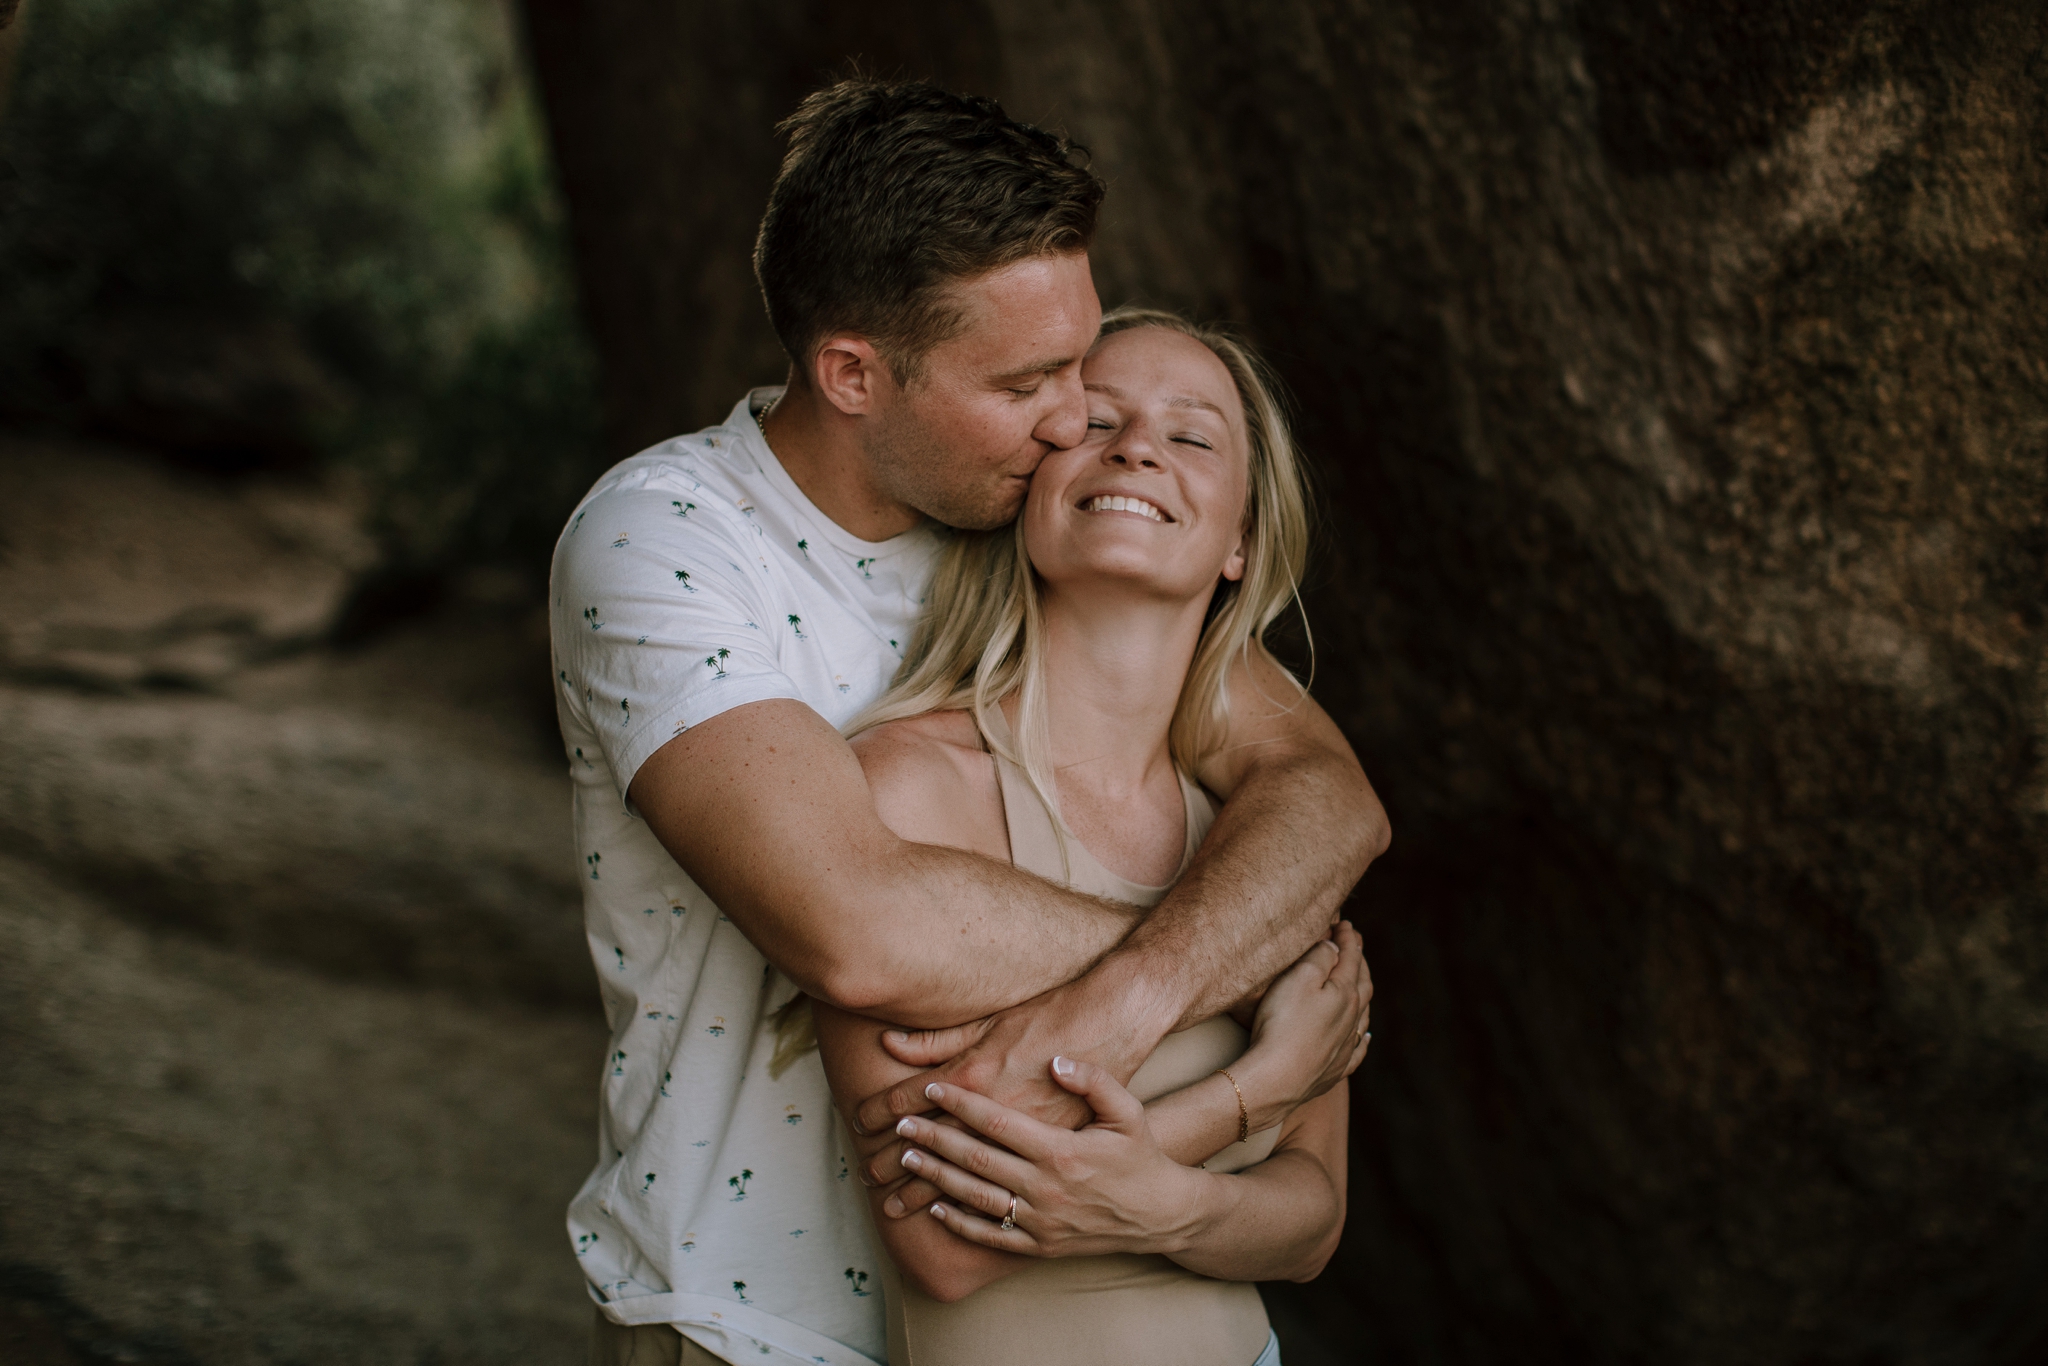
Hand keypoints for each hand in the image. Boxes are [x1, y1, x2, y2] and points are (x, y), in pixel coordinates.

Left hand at [893, 1057, 1207, 1257]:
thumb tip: (1056, 1061)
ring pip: (975, 1198)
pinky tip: (935, 1207)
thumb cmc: (1141, 1155)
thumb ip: (1093, 1081)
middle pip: (975, 1159)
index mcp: (1061, 1150)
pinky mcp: (1040, 1245)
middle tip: (900, 1125)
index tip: (930, 1089)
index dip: (959, 1104)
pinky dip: (959, 1224)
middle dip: (934, 1139)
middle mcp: (1045, 1187)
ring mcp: (1040, 1220)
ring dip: (936, 1178)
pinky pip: (991, 1236)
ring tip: (906, 1159)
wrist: (1161, 1214)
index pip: (996, 1122)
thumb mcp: (1127, 1110)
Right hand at [1235, 922, 1371, 1131]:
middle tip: (1353, 945)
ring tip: (1360, 981)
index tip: (1344, 924)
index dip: (1348, 938)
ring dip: (1362, 994)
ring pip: (1363, 1014)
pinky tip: (1364, 1035)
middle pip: (1362, 983)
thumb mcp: (1299, 977)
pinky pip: (1358, 1048)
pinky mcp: (1335, 1069)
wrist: (1276, 1079)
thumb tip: (1336, 948)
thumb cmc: (1283, 1023)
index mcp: (1345, 992)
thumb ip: (1321, 957)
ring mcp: (1346, 1046)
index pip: (1351, 957)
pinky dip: (1362, 1036)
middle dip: (1358, 961)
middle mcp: (1352, 1018)